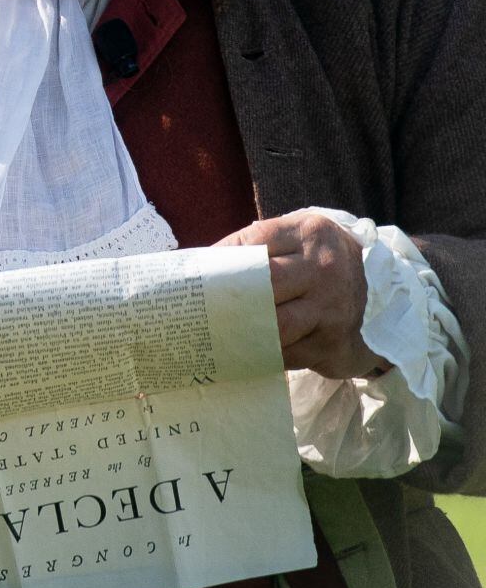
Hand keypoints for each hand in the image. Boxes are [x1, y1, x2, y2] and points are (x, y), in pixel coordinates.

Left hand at [215, 212, 390, 379]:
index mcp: (311, 233)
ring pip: (273, 325)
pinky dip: (262, 354)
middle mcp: (325, 268)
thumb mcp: (301, 240)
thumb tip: (198, 266)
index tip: (196, 275)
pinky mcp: (334, 344)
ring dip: (242, 332)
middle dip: (228, 299)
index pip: (254, 241)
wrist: (392, 296)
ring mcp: (333, 308)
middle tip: (199, 311)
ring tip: (216, 335)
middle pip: (262, 285)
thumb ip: (257, 246)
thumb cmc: (323, 265)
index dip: (221, 259)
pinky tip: (245, 352)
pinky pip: (286, 354)